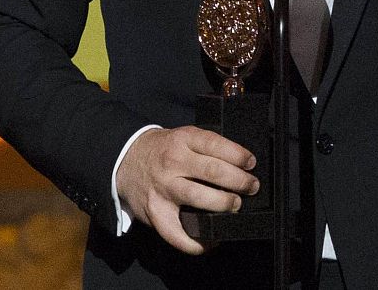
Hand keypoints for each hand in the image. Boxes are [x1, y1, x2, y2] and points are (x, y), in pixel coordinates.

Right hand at [115, 126, 257, 254]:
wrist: (125, 160)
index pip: (215, 144)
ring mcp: (163, 188)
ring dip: (223, 203)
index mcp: (183, 140)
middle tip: (251, 187)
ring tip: (235, 205)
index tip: (251, 163)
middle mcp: (172, 163)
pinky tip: (210, 240)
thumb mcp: (184, 137)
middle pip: (212, 171)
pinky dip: (195, 241)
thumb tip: (241, 163)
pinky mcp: (155, 212)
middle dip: (238, 181)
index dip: (238, 155)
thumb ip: (207, 146)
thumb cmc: (164, 149)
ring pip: (198, 197)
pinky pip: (175, 233)